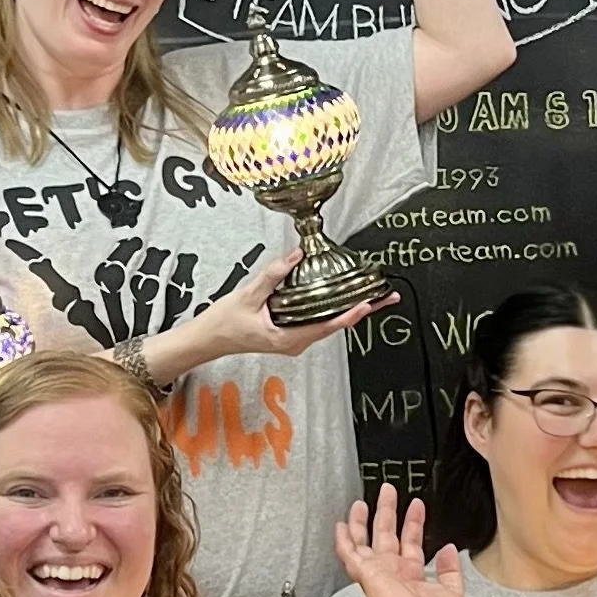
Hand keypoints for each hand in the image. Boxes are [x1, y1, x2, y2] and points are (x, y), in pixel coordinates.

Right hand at [156, 255, 390, 375]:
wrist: (208, 339)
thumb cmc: (225, 322)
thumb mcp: (248, 294)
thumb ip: (273, 274)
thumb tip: (296, 254)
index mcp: (288, 338)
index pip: (328, 326)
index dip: (352, 315)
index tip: (370, 303)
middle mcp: (295, 342)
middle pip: (336, 326)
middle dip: (362, 311)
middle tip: (387, 297)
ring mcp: (294, 340)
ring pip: (329, 325)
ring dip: (351, 311)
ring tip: (375, 297)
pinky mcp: (291, 334)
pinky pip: (318, 323)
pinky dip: (335, 311)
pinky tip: (346, 300)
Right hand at [333, 484, 464, 596]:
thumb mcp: (453, 592)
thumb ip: (451, 569)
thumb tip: (451, 549)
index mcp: (412, 578)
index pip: (411, 544)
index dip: (414, 524)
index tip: (417, 506)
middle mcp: (392, 574)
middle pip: (387, 536)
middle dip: (388, 512)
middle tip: (388, 492)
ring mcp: (377, 573)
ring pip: (366, 540)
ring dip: (364, 519)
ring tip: (365, 500)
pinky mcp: (366, 573)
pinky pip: (349, 552)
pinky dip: (344, 539)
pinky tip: (341, 524)